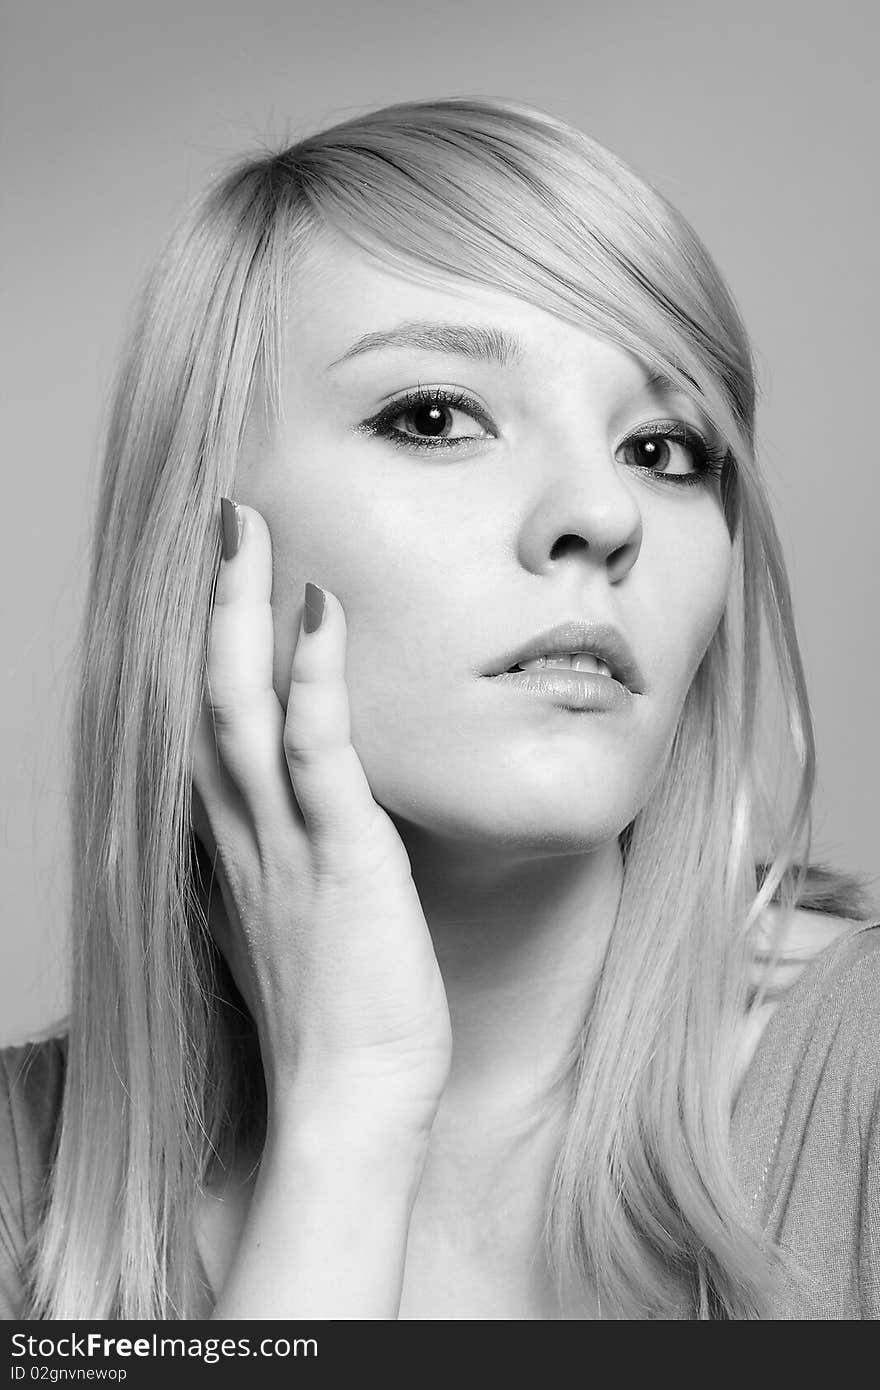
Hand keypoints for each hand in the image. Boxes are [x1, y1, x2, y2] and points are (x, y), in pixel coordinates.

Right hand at [191, 502, 451, 1136]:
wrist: (352, 1107)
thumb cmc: (342, 1024)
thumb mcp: (308, 927)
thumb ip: (300, 868)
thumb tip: (318, 832)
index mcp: (240, 852)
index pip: (213, 733)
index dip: (213, 655)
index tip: (227, 590)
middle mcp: (245, 839)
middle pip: (209, 700)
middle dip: (213, 608)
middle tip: (224, 526)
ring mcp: (283, 846)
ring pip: (240, 708)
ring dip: (238, 615)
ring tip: (244, 530)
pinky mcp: (338, 860)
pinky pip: (314, 754)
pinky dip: (311, 679)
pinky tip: (318, 611)